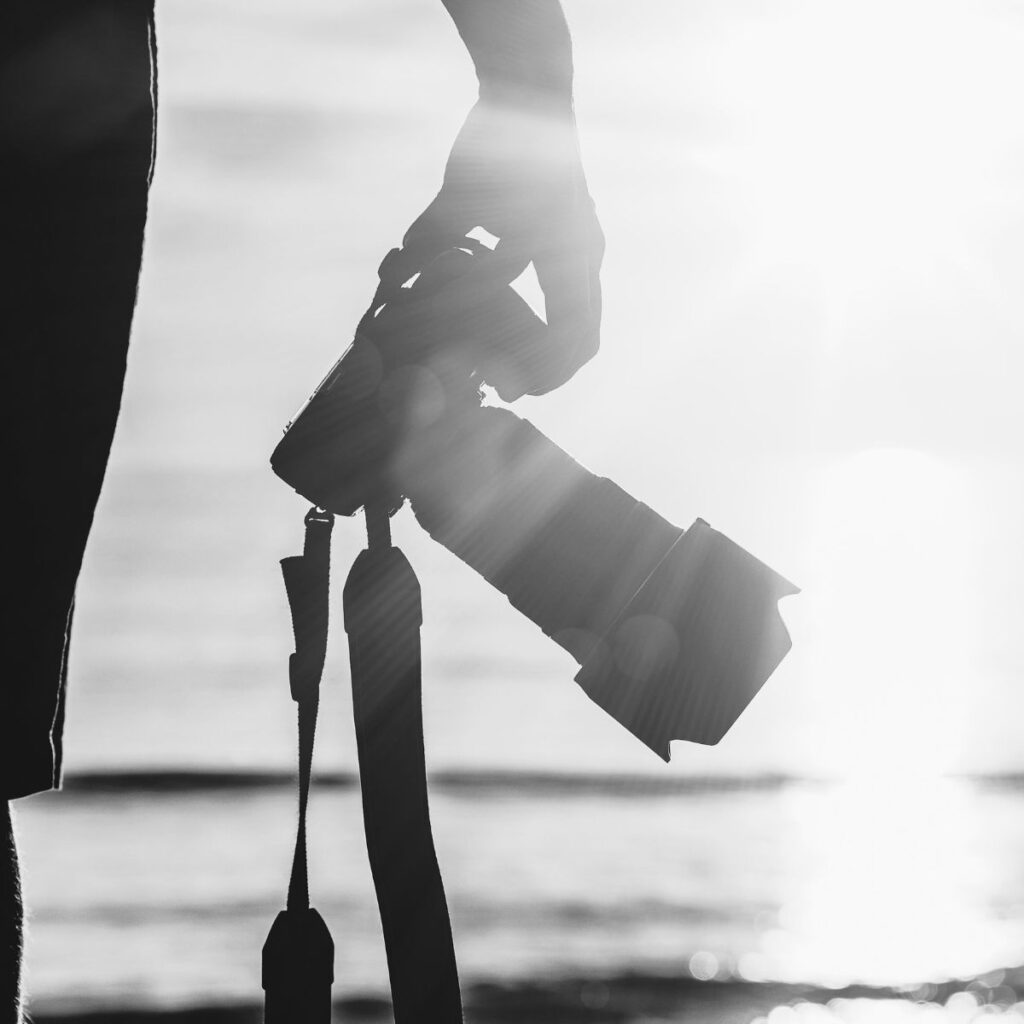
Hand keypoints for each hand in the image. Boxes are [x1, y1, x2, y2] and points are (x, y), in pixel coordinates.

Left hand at [400, 97, 603, 400]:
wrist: (533, 91)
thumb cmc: (498, 142)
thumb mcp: (459, 197)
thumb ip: (434, 241)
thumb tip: (398, 276)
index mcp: (565, 255)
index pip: (568, 338)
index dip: (543, 375)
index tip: (509, 391)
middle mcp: (585, 254)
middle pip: (585, 338)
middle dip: (552, 371)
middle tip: (513, 389)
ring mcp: (585, 243)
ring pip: (586, 318)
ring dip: (554, 348)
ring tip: (517, 363)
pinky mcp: (576, 232)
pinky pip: (576, 294)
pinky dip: (555, 319)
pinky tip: (520, 321)